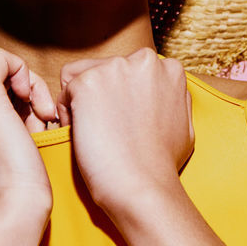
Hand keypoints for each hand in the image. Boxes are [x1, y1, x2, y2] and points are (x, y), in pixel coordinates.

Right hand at [0, 47, 58, 224]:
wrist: (11, 216)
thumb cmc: (16, 197)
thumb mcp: (2, 155)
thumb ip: (3, 126)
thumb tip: (25, 102)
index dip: (16, 108)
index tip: (34, 130)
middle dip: (24, 100)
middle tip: (43, 128)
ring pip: (0, 72)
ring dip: (29, 92)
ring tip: (42, 125)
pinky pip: (1, 59)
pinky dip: (24, 71)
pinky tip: (36, 103)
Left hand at [57, 47, 194, 213]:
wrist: (144, 185)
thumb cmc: (162, 164)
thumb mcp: (182, 120)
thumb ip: (168, 98)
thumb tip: (157, 95)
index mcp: (168, 68)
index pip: (129, 71)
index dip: (121, 98)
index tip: (124, 122)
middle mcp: (144, 60)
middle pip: (105, 69)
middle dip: (101, 96)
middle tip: (108, 130)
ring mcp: (115, 68)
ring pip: (82, 78)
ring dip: (83, 104)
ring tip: (97, 135)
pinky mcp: (87, 82)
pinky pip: (65, 93)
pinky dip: (69, 115)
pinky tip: (85, 137)